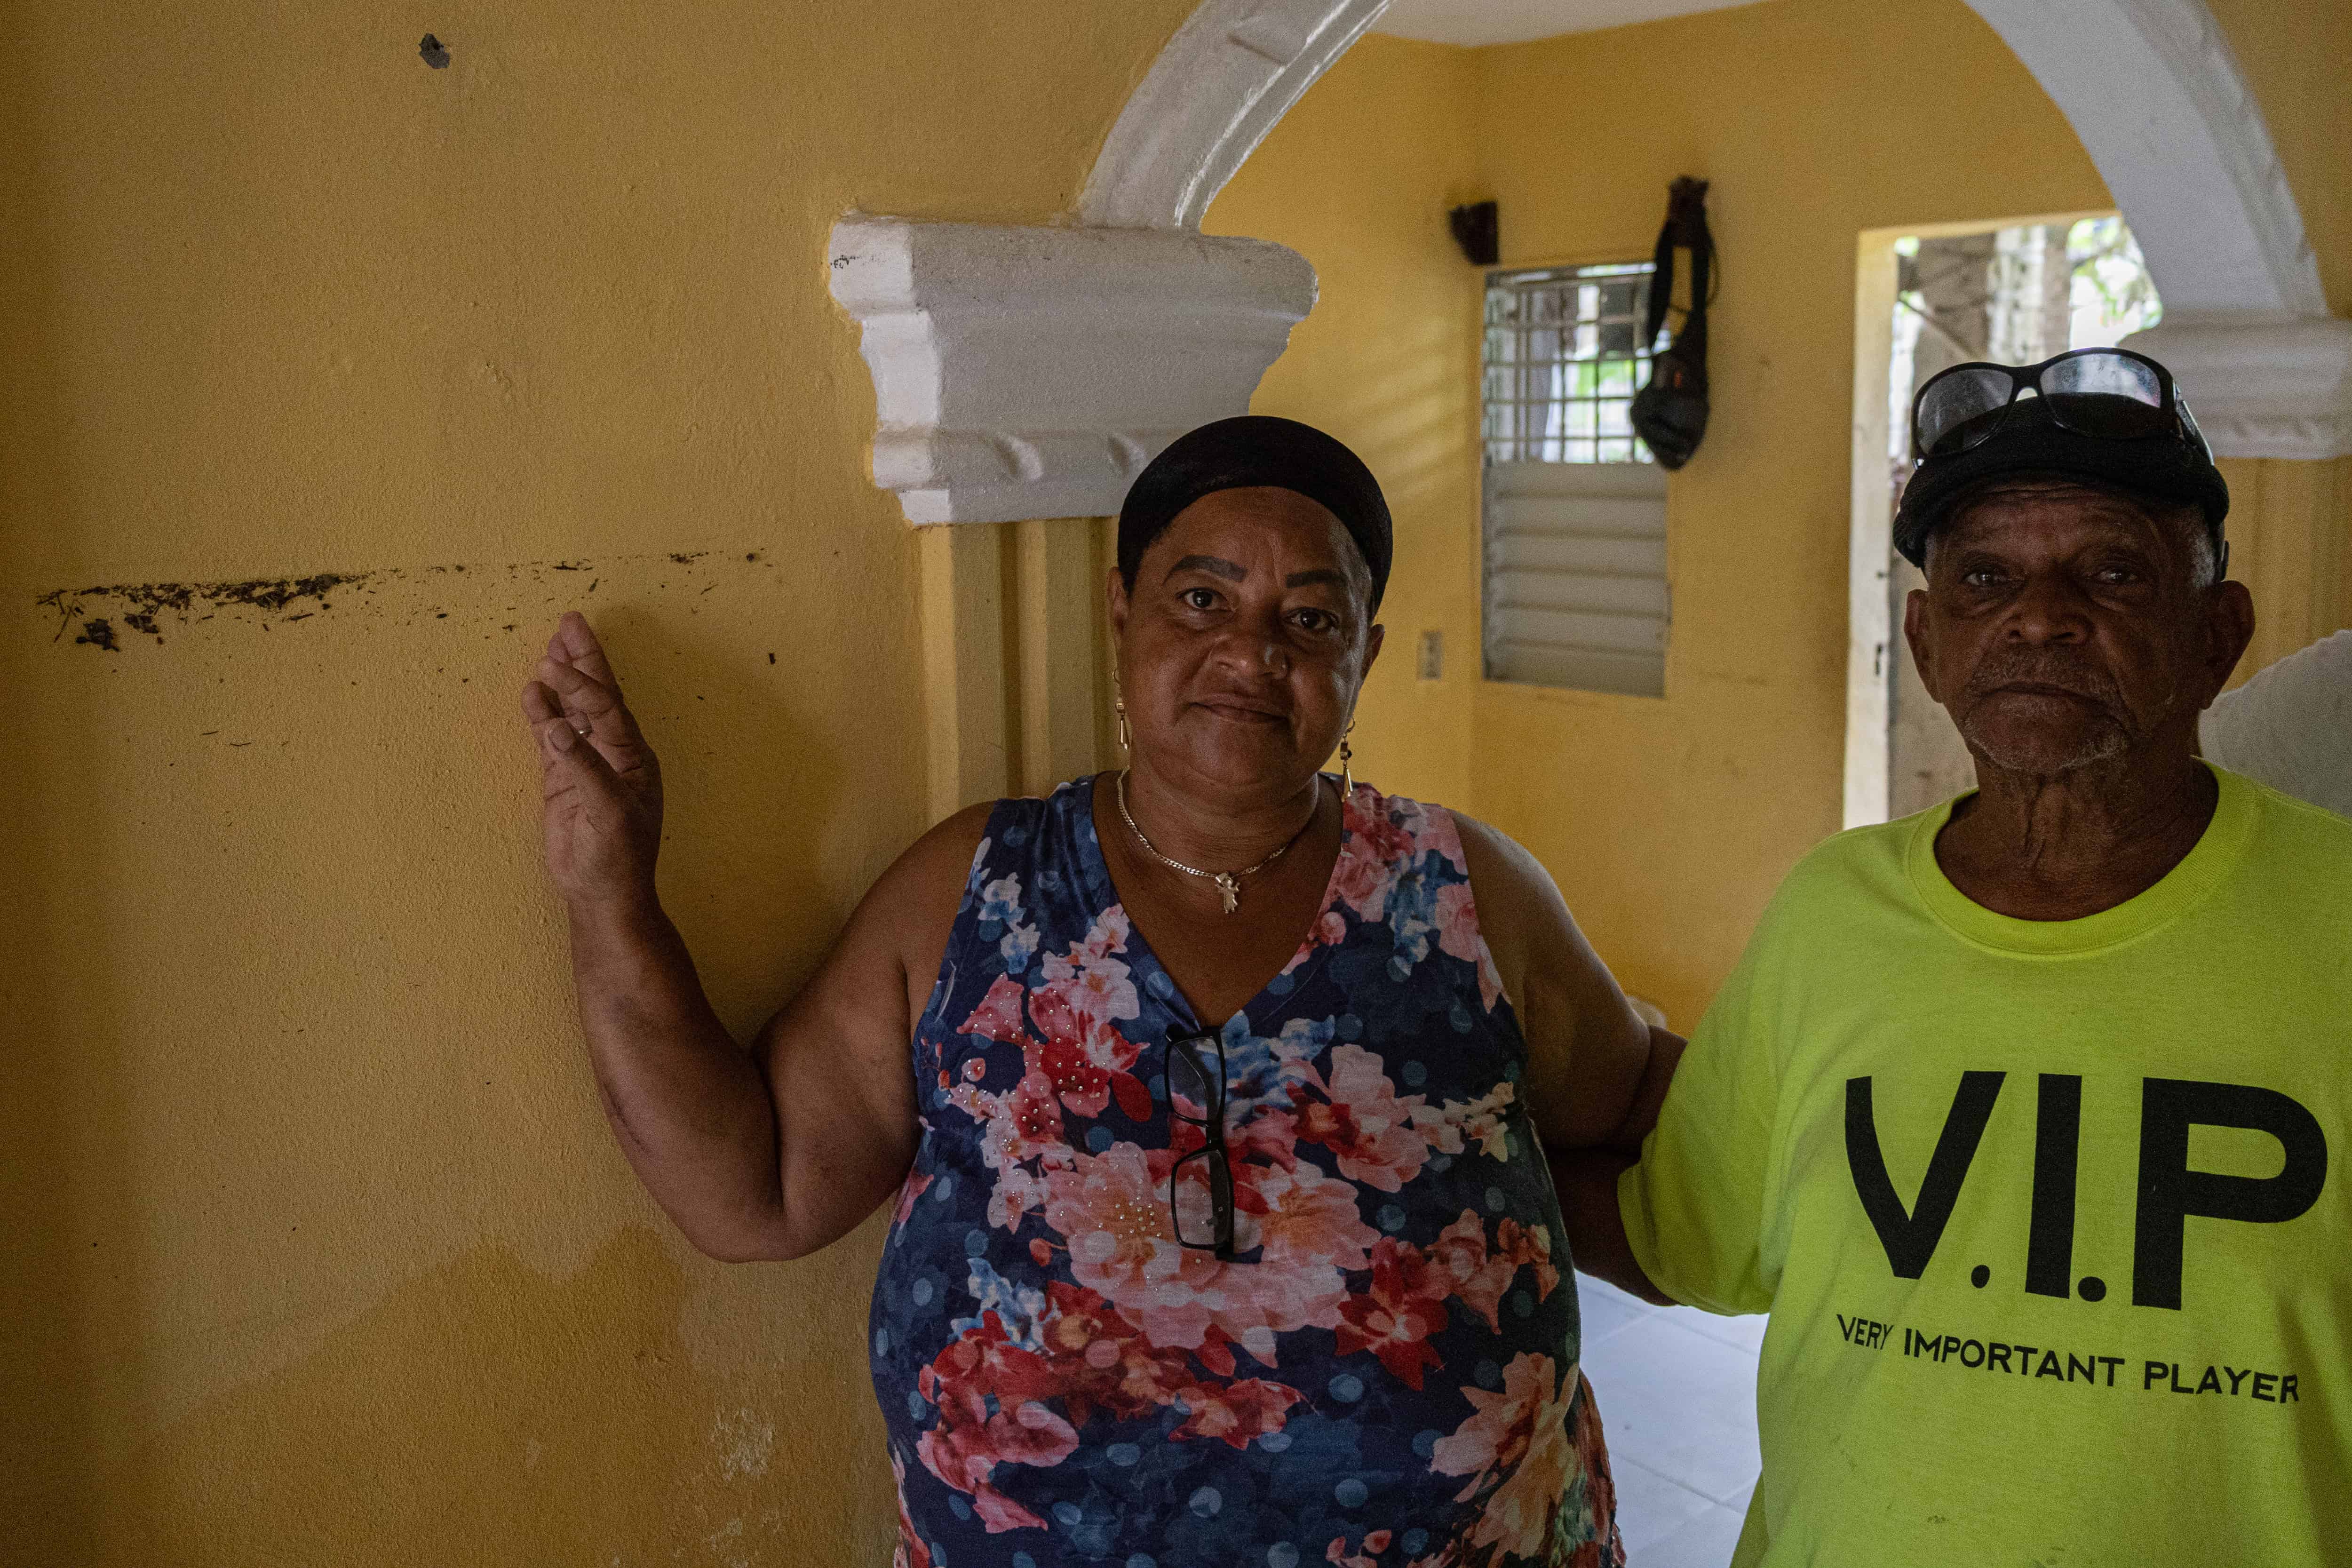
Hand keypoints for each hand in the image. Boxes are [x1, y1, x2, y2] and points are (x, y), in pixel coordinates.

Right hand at [521, 612, 663, 909]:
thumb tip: (557, 729)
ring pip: (573, 711)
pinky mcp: (563, 779)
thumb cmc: (618, 858)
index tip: (556, 663)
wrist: (602, 893)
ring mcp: (586, 762)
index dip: (584, 684)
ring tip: (550, 645)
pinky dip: (541, 714)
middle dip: (584, 660)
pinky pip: (551, 737)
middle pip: (597, 696)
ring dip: (562, 680)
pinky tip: (530, 692)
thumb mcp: (609, 813)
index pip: (608, 709)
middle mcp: (614, 753)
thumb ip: (583, 769)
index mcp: (634, 757)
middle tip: (570, 622)